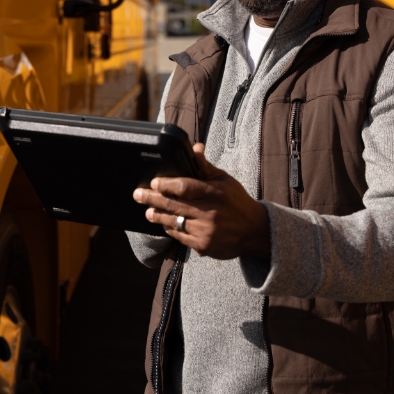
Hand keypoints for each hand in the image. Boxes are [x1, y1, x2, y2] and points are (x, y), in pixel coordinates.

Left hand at [133, 143, 270, 258]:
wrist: (255, 231)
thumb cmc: (237, 202)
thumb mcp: (226, 181)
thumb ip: (206, 167)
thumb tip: (195, 148)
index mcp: (215, 193)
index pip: (185, 187)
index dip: (166, 184)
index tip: (153, 182)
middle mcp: (209, 212)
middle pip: (174, 204)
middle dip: (152, 199)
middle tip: (138, 195)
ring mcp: (205, 230)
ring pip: (174, 221)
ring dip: (157, 216)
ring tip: (148, 211)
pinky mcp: (203, 245)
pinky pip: (180, 236)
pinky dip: (170, 229)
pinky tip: (164, 224)